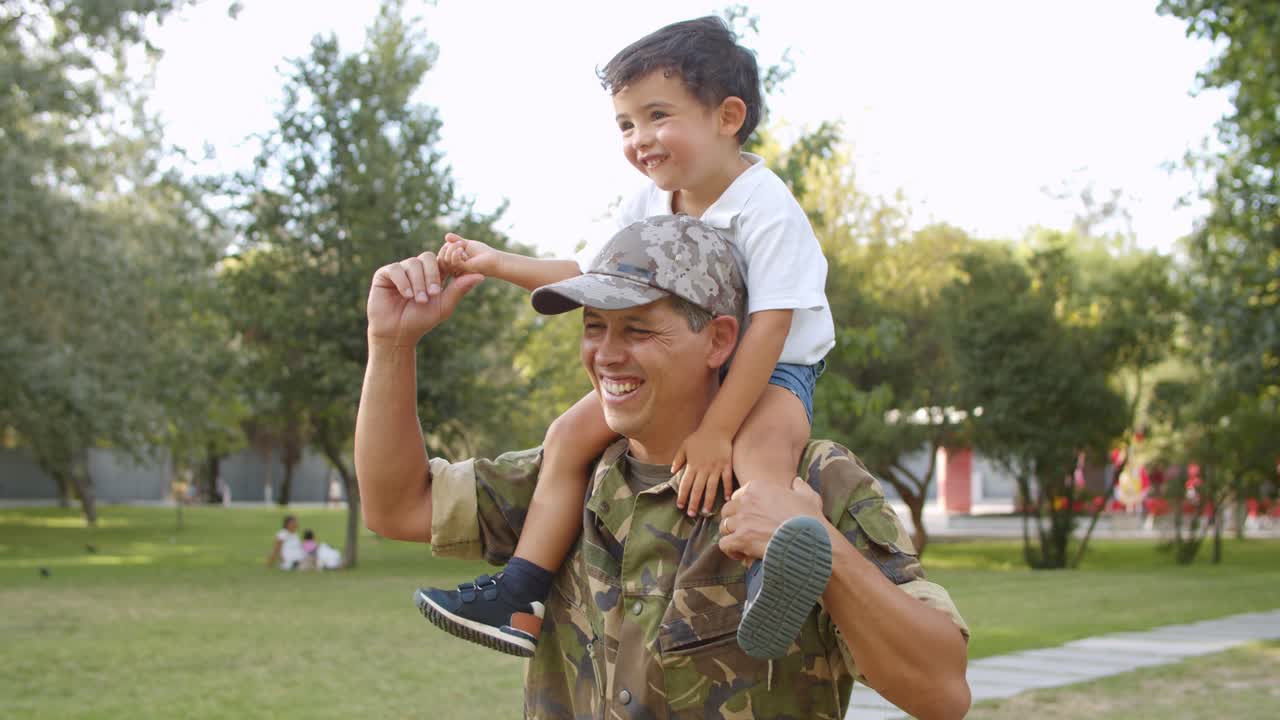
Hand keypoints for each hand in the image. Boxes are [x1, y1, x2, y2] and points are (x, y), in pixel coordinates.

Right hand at [366, 251, 483, 346]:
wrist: (396, 333)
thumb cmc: (421, 321)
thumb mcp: (443, 306)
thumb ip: (459, 289)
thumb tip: (481, 275)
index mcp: (432, 274)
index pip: (441, 260)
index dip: (448, 261)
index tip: (454, 265)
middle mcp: (416, 269)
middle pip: (428, 257)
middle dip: (432, 275)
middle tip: (434, 293)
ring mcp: (401, 270)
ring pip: (412, 263)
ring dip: (418, 282)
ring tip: (419, 300)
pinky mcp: (385, 274)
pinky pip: (396, 269)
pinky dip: (403, 281)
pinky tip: (407, 295)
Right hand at [438, 233, 500, 277]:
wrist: (494, 260)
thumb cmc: (481, 253)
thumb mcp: (466, 244)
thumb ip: (456, 241)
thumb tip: (446, 235)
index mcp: (452, 265)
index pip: (440, 256)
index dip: (446, 247)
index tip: (457, 242)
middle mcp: (453, 270)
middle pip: (441, 258)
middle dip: (448, 247)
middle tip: (460, 242)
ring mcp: (458, 272)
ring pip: (446, 260)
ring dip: (453, 247)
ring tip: (463, 244)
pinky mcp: (465, 271)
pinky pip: (454, 262)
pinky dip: (456, 252)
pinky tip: (462, 248)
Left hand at [672, 426, 734, 516]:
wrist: (717, 428)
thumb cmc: (699, 438)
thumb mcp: (684, 446)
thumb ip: (678, 459)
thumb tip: (672, 472)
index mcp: (692, 465)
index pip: (685, 484)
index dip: (682, 496)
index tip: (680, 506)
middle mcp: (704, 468)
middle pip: (698, 489)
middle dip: (694, 503)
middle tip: (691, 514)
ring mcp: (716, 468)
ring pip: (711, 487)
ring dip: (708, 501)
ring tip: (705, 512)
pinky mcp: (726, 466)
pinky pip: (727, 480)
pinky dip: (727, 490)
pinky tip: (727, 499)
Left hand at [717, 476, 824, 560]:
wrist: (809, 539)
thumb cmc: (810, 519)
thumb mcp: (808, 497)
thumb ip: (800, 487)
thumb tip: (796, 481)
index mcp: (758, 488)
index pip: (739, 495)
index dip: (743, 508)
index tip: (751, 518)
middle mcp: (746, 501)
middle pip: (728, 510)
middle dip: (734, 521)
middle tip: (744, 532)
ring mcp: (742, 520)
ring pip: (723, 526)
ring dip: (731, 535)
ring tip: (742, 545)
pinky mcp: (741, 538)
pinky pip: (724, 544)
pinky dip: (730, 550)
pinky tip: (742, 555)